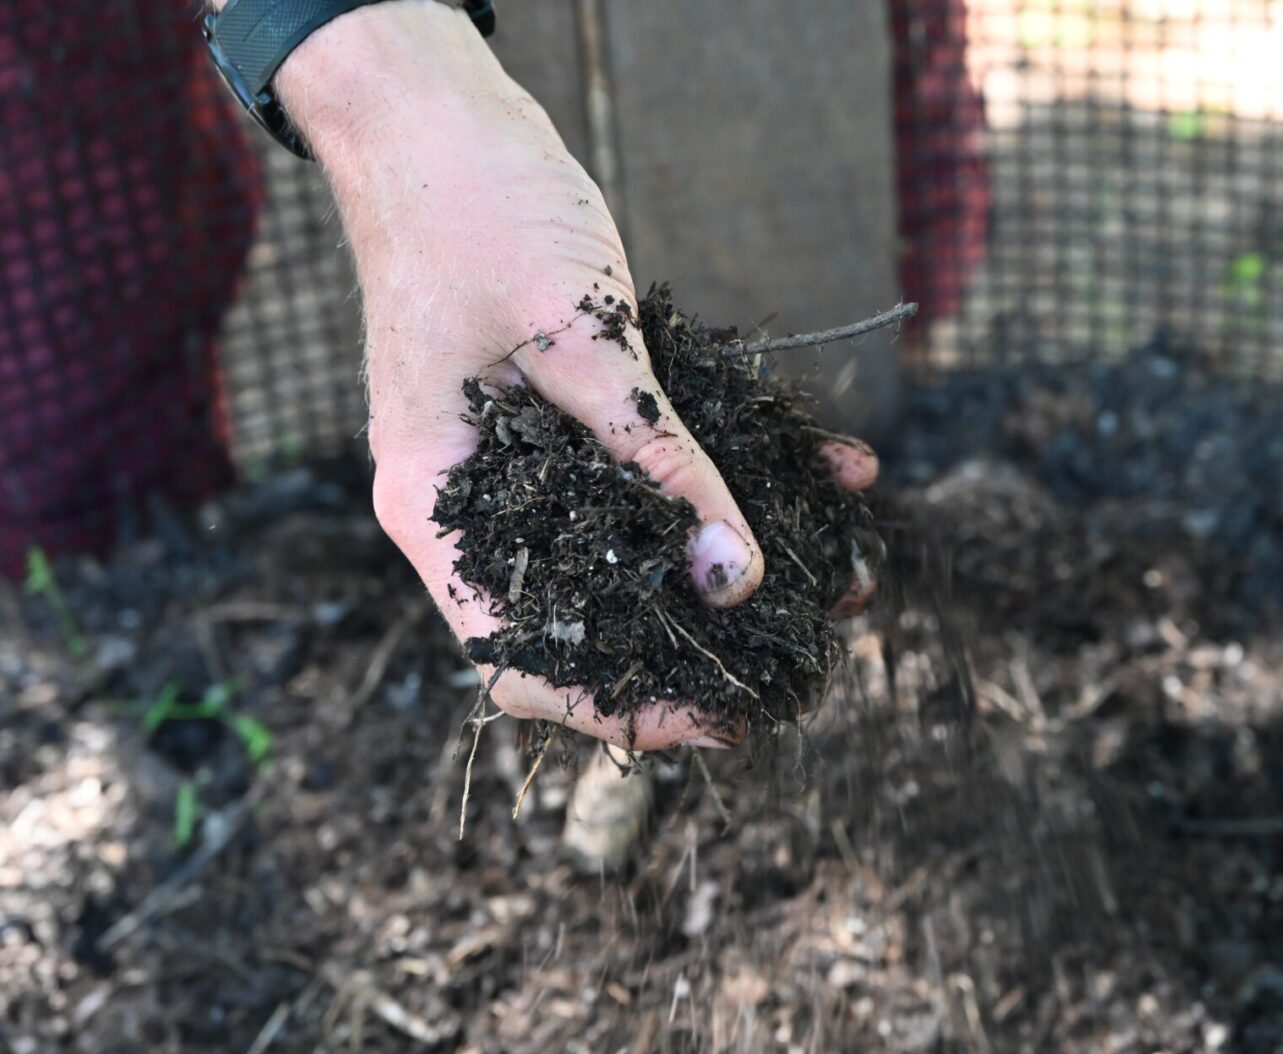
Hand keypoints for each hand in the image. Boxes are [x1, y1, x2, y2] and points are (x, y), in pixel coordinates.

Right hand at [277, 1, 876, 748]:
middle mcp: (477, 500)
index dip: (620, 708)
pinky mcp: (572, 411)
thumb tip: (740, 576)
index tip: (723, 718)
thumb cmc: (473, 206)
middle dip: (705, 637)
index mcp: (436, 506)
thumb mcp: (582, 341)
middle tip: (812, 644)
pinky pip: (658, 466)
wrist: (438, 106)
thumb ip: (660, 460)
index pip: (519, 659)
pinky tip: (831, 469)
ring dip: (740, 559)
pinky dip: (736, 473)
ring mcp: (522, 457)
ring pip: (638, 545)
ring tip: (845, 569)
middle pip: (590, 610)